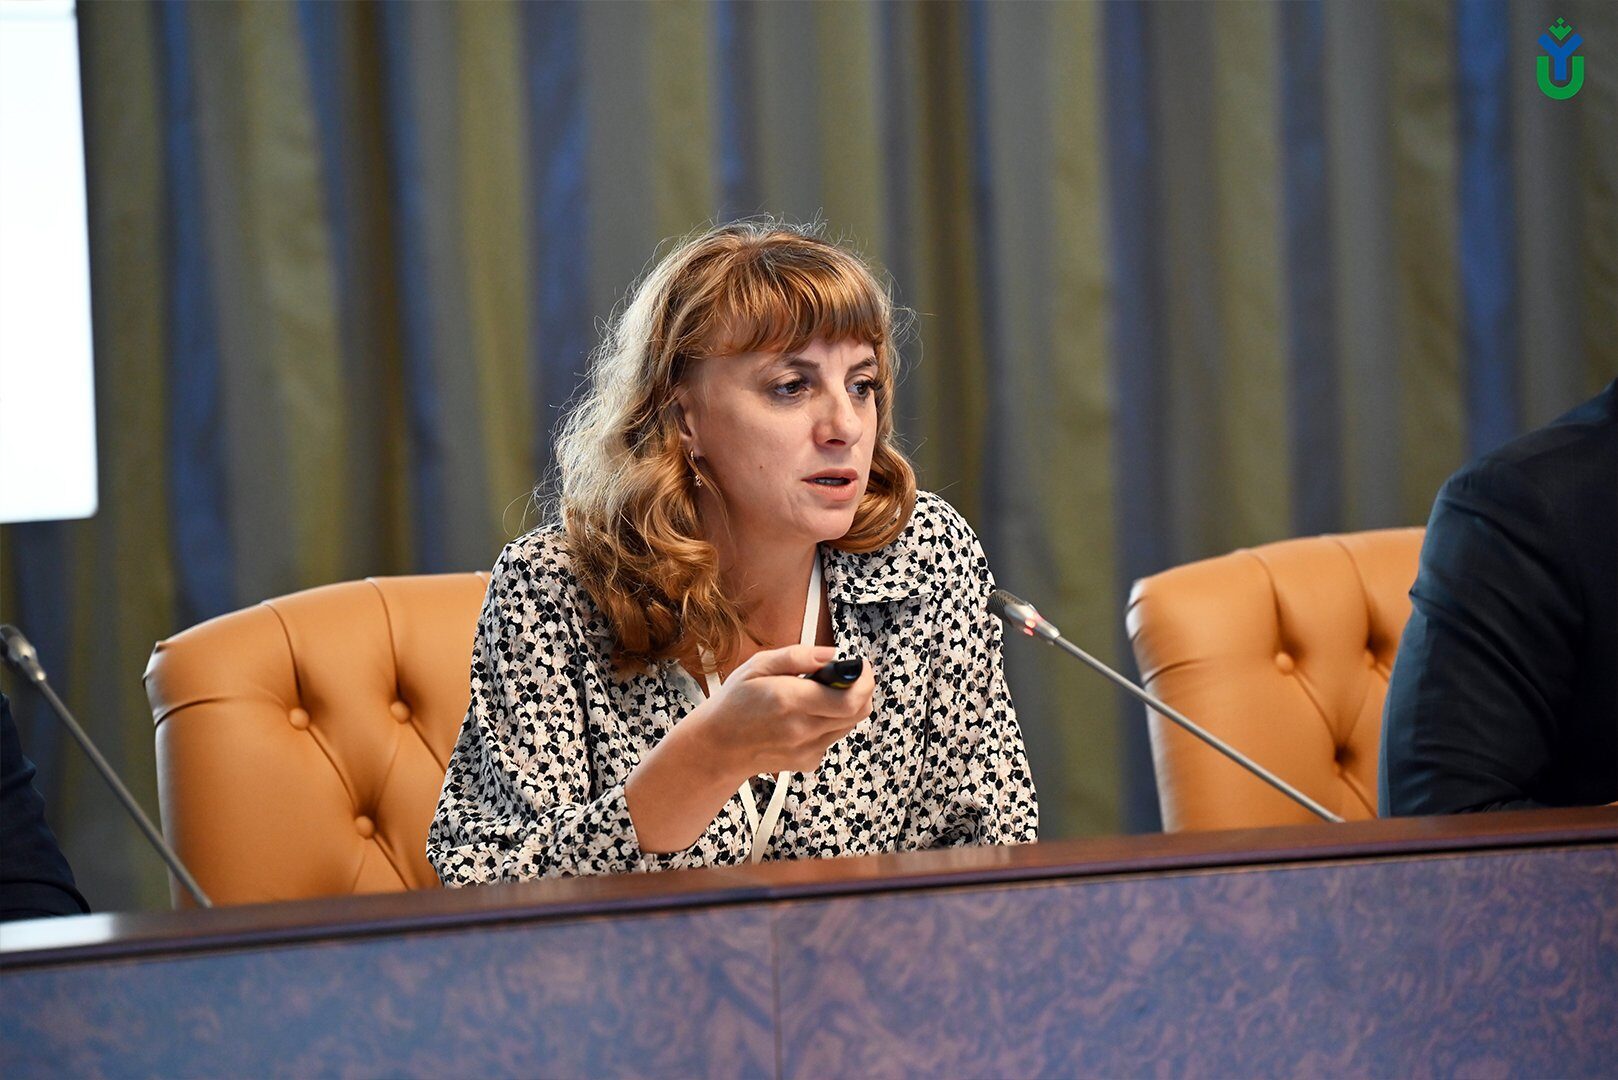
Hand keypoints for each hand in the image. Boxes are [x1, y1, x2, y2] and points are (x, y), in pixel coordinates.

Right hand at [691, 644, 875, 777]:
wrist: (718, 747)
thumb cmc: (734, 703)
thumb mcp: (757, 666)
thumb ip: (797, 656)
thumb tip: (832, 654)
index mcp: (790, 700)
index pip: (850, 697)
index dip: (864, 679)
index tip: (860, 664)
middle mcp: (802, 729)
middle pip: (858, 711)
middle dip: (863, 689)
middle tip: (851, 675)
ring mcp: (806, 749)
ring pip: (849, 724)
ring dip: (847, 705)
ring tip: (824, 693)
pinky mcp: (807, 761)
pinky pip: (833, 738)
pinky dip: (831, 723)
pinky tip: (808, 715)